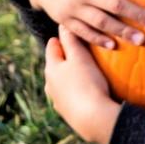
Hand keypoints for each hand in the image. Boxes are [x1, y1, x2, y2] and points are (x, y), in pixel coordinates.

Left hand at [45, 26, 119, 143]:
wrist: (93, 119)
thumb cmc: (87, 84)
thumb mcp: (80, 58)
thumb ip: (72, 41)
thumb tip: (64, 25)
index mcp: (51, 69)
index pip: (52, 48)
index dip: (60, 39)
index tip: (68, 33)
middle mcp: (50, 85)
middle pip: (56, 67)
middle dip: (65, 59)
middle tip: (79, 52)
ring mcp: (58, 101)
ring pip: (62, 84)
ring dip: (70, 78)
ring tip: (84, 74)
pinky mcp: (68, 114)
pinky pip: (71, 97)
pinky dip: (76, 92)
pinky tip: (87, 93)